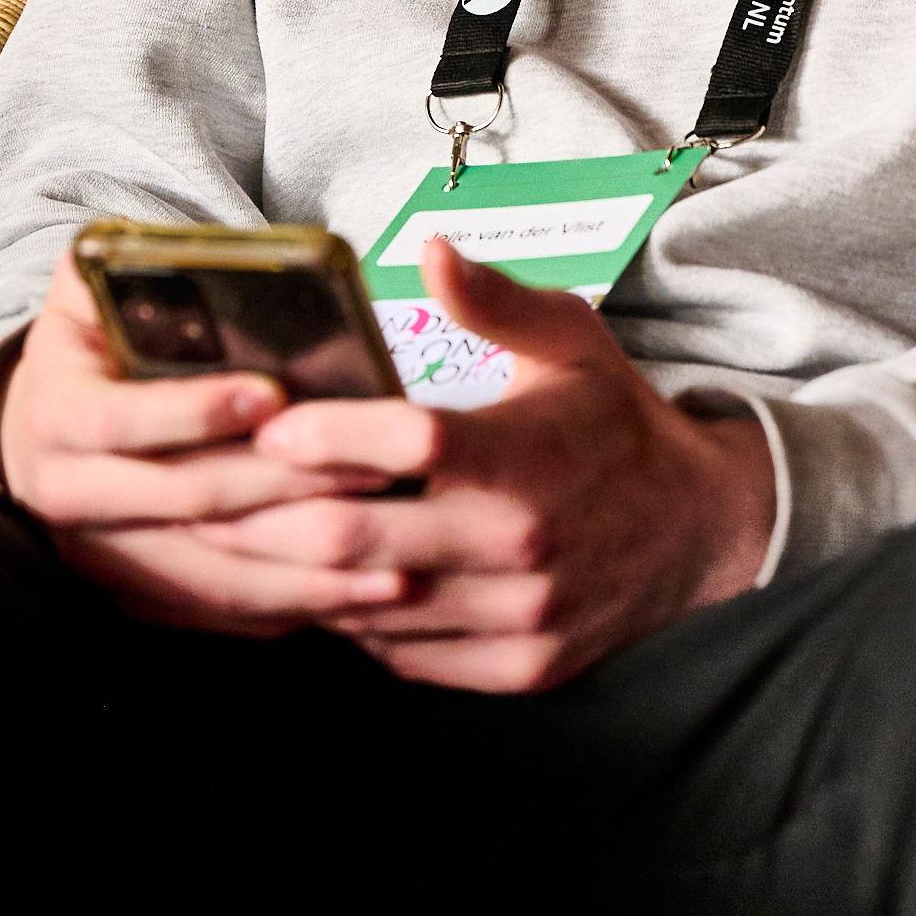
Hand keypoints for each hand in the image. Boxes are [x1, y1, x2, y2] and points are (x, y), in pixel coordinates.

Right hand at [0, 248, 422, 637]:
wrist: (42, 426)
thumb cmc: (96, 339)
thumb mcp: (96, 285)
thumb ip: (141, 265)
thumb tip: (222, 261)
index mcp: (54, 413)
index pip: (121, 419)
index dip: (195, 411)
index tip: (273, 395)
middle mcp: (66, 495)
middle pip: (185, 501)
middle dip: (283, 484)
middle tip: (373, 466)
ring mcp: (101, 558)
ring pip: (211, 574)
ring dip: (305, 568)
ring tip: (391, 552)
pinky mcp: (136, 597)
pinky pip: (220, 612)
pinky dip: (291, 604)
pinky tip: (360, 592)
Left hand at [194, 236, 778, 690]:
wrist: (701, 531)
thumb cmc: (615, 422)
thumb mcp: (570, 342)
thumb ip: (494, 301)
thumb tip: (429, 246)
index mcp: (526, 457)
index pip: (406, 444)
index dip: (326, 434)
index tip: (270, 422)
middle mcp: (520, 545)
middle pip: (360, 541)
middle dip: (271, 519)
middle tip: (215, 494)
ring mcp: (518, 617)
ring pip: (370, 610)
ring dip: (300, 577)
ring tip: (244, 543)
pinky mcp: (518, 669)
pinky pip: (404, 659)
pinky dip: (354, 625)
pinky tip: (323, 587)